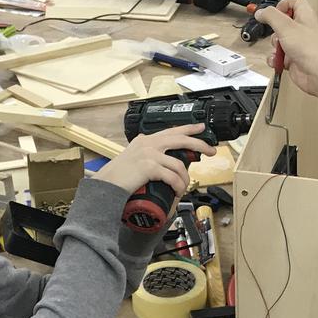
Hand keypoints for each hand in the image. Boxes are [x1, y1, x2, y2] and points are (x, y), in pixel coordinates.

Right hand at [96, 124, 214, 196]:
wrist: (106, 186)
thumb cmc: (118, 176)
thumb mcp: (132, 157)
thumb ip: (145, 153)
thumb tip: (161, 159)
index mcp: (145, 140)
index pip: (171, 130)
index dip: (189, 128)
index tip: (202, 127)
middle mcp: (148, 143)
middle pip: (181, 139)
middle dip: (199, 144)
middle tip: (211, 150)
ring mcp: (148, 154)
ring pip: (178, 164)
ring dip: (185, 178)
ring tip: (183, 187)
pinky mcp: (149, 167)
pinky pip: (172, 177)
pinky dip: (177, 186)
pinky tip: (177, 191)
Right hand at [253, 0, 317, 97]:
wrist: (317, 73)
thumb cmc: (310, 49)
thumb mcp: (285, 26)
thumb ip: (270, 16)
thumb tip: (260, 12)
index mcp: (304, 16)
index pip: (293, 3)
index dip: (281, 6)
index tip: (272, 13)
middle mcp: (302, 29)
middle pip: (282, 23)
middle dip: (274, 31)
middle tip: (276, 33)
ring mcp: (298, 44)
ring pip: (278, 41)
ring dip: (274, 47)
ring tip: (279, 49)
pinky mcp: (293, 58)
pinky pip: (279, 56)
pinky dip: (275, 59)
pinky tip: (278, 61)